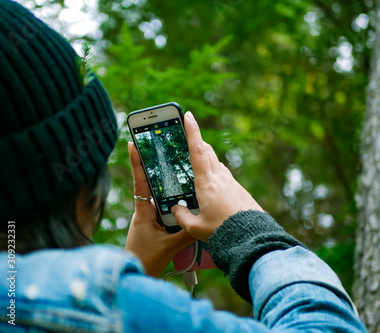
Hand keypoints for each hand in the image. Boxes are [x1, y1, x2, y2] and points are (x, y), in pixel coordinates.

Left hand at [125, 142, 195, 276]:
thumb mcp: (169, 246)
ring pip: (160, 196)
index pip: (140, 183)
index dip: (136, 163)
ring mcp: (150, 217)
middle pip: (151, 184)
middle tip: (161, 146)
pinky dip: (174, 203)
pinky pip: (165, 209)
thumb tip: (202, 219)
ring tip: (178, 168)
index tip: (133, 143)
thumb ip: (185, 232)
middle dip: (156, 166)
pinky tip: (185, 200)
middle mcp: (145, 211)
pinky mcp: (155, 224)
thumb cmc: (145, 259)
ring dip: (168, 186)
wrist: (137, 274)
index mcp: (144, 212)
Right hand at [171, 111, 263, 241]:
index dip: (192, 131)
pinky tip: (211, 184)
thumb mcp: (196, 228)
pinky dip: (215, 172)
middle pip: (207, 152)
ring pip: (216, 163)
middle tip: (187, 137)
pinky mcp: (239, 189)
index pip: (197, 150)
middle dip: (197, 142)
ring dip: (206, 158)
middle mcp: (220, 178)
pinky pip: (224, 175)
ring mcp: (231, 182)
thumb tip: (175, 209)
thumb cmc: (223, 231)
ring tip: (196, 163)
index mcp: (207, 182)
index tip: (188, 115)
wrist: (251, 236)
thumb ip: (182, 217)